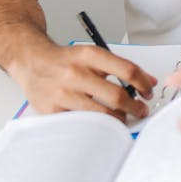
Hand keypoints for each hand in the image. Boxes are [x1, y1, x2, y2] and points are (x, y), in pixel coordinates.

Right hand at [11, 40, 156, 121]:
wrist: (32, 62)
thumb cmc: (65, 61)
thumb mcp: (92, 55)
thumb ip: (120, 67)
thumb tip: (148, 81)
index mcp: (89, 55)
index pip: (127, 70)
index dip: (143, 83)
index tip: (148, 91)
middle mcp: (76, 73)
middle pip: (117, 96)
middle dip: (135, 107)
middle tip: (141, 110)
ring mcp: (64, 93)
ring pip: (102, 114)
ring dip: (119, 119)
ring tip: (123, 118)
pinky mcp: (54, 111)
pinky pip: (83, 123)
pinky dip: (96, 126)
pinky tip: (101, 124)